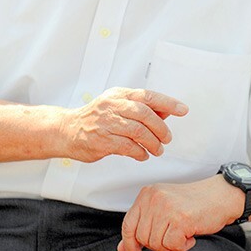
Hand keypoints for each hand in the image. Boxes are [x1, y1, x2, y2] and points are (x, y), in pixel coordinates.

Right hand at [60, 87, 187, 161]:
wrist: (67, 130)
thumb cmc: (96, 118)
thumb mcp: (118, 106)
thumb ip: (141, 108)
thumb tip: (167, 111)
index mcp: (119, 95)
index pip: (148, 96)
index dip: (168, 102)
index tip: (183, 110)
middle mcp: (112, 105)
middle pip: (145, 113)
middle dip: (161, 128)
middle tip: (167, 139)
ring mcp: (106, 123)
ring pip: (138, 131)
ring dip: (153, 143)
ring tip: (158, 150)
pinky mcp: (101, 140)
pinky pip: (127, 147)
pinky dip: (140, 152)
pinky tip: (143, 155)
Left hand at [117, 175, 244, 250]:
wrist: (219, 196)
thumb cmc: (192, 204)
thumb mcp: (162, 211)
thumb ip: (142, 227)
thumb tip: (123, 249)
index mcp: (146, 194)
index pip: (128, 225)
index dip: (130, 245)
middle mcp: (153, 198)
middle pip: (142, 238)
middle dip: (157, 245)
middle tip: (173, 237)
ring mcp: (166, 207)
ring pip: (156, 244)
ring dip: (171, 247)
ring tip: (183, 234)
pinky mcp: (180, 218)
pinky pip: (172, 246)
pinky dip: (182, 247)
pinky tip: (191, 235)